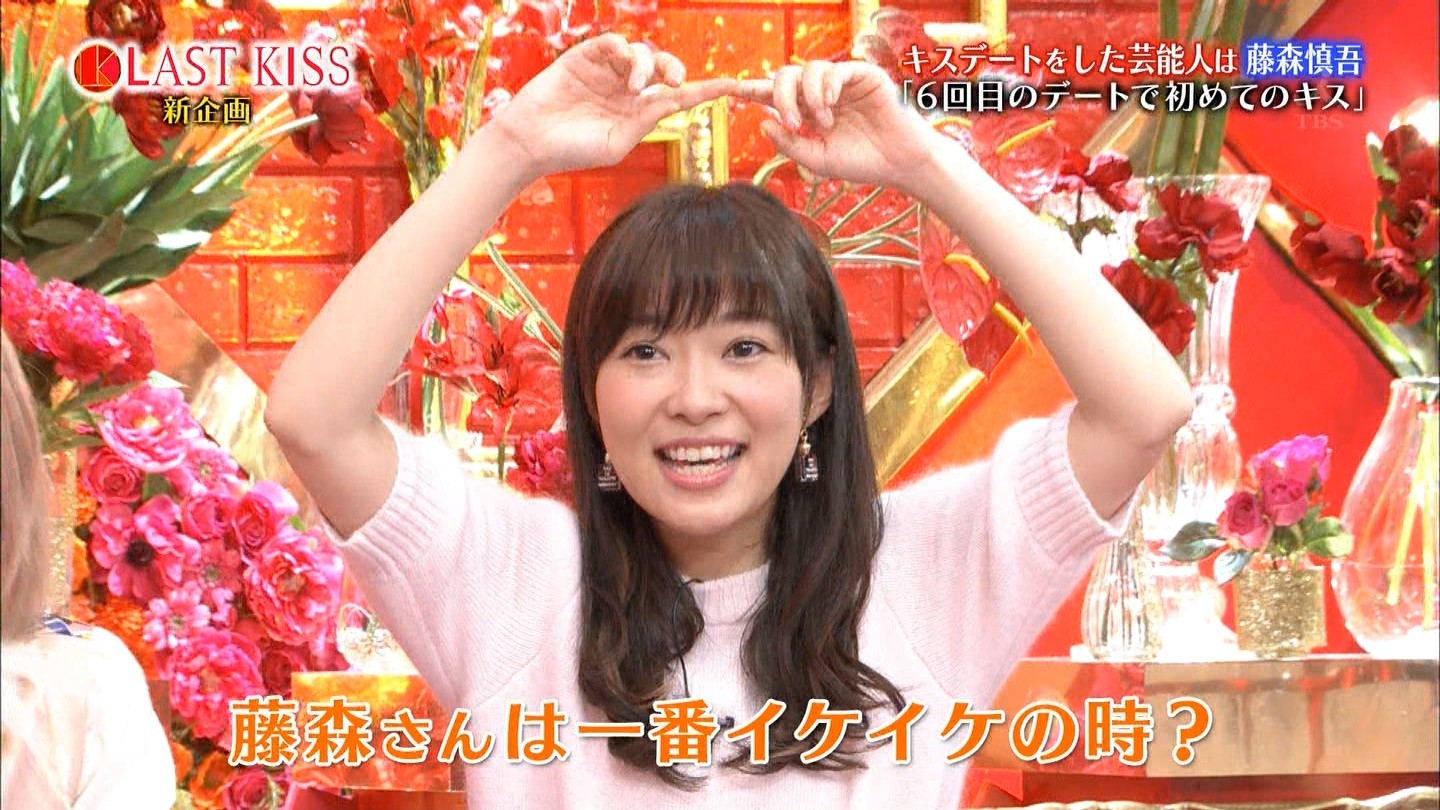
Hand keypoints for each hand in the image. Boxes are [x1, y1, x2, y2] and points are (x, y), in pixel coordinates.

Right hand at [487, 34, 735, 177]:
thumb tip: (674, 101)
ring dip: (647, 64)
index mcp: (638, 111)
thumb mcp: (616, 143)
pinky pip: (613, 43)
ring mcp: (606, 71)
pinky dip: (624, 50)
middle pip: (663, 68)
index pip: (677, 96)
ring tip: (636, 86)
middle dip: (676, 69)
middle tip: (677, 80)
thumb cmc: (572, 150)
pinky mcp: (585, 57)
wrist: (532, 142)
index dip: (705, 89)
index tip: (733, 86)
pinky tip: (624, 66)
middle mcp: (626, 88)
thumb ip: (646, 122)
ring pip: (641, 53)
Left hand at [734, 61, 951, 195]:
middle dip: (780, 95)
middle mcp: (821, 93)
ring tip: (823, 123)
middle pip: (786, 76)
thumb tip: (762, 121)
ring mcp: (841, 83)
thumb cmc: (862, 162)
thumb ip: (789, 143)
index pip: (776, 94)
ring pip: (807, 69)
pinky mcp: (862, 75)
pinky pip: (833, 69)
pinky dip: (826, 87)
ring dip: (808, 97)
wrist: (898, 163)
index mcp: (808, 111)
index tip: (733, 91)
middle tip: (792, 120)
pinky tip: (831, 107)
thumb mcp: (817, 159)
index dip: (755, 90)